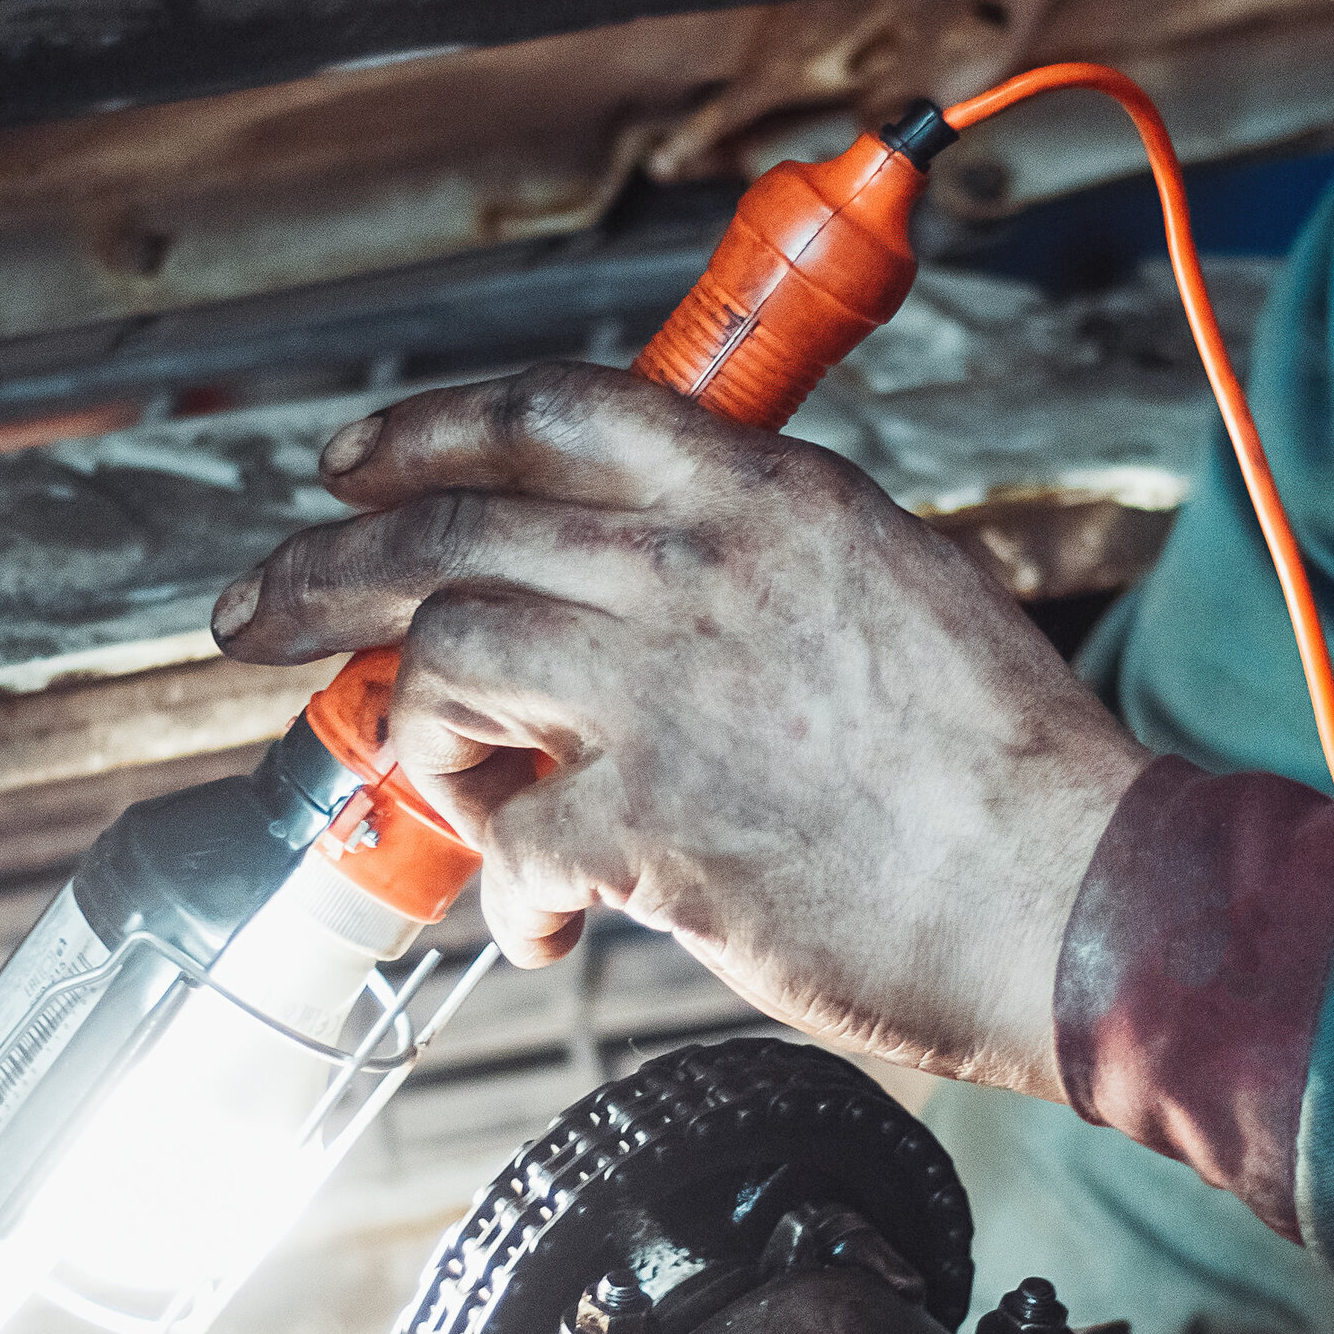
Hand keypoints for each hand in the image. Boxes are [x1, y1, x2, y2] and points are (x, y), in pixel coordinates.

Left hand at [208, 362, 1152, 1098]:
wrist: (1078, 895)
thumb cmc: (1012, 774)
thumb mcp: (901, 589)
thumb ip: (774, 566)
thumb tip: (676, 588)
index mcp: (767, 498)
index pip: (558, 412)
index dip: (429, 430)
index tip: (353, 464)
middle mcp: (700, 570)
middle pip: (451, 529)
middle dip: (324, 569)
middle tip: (255, 612)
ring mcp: (665, 691)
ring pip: (446, 661)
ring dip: (413, 734)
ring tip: (432, 789)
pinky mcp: (648, 821)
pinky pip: (506, 844)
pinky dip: (503, 891)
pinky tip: (538, 921)